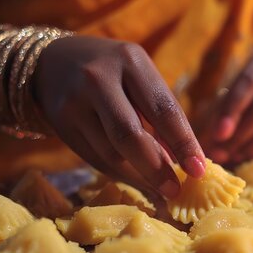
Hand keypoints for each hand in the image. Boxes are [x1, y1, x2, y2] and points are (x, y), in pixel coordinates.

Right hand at [34, 36, 205, 197]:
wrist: (53, 62)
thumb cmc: (115, 73)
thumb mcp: (140, 78)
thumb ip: (161, 114)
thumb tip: (185, 162)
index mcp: (131, 61)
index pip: (163, 109)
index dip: (184, 143)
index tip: (198, 170)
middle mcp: (99, 79)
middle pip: (130, 135)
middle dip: (157, 169)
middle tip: (175, 191)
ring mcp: (75, 102)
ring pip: (111, 153)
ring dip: (140, 177)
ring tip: (160, 190)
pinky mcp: (61, 124)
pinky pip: (95, 159)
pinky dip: (120, 174)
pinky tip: (138, 182)